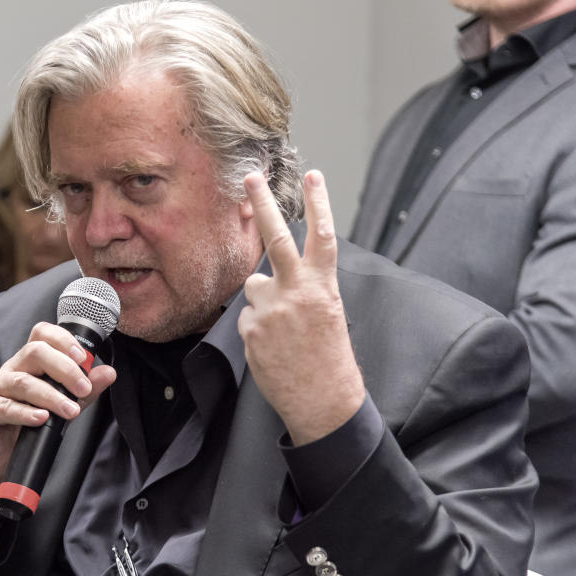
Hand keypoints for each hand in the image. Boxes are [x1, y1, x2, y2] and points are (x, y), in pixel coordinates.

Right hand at [0, 321, 115, 510]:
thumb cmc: (24, 430)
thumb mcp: (60, 408)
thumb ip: (83, 391)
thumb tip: (108, 372)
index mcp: (28, 364)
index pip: (42, 335)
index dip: (63, 340)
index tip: (84, 358)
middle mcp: (9, 369)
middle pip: (35, 351)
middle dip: (64, 368)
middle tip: (83, 389)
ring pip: (22, 381)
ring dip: (51, 395)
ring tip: (70, 410)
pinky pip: (3, 406)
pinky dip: (25, 412)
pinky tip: (41, 418)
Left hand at [237, 170, 364, 444]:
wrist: (322, 400)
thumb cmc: (328, 356)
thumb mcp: (327, 313)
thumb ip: (302, 287)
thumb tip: (267, 275)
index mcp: (324, 287)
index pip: (323, 236)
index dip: (320, 204)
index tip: (315, 174)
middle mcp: (297, 292)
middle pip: (276, 239)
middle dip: (263, 203)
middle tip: (250, 177)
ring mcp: (271, 309)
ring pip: (254, 286)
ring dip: (263, 300)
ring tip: (282, 329)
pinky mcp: (250, 328)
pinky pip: (247, 316)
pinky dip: (256, 327)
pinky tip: (272, 346)